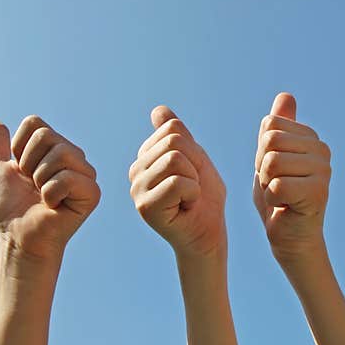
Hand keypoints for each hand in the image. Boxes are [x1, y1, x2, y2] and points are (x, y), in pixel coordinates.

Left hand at [0, 116, 100, 261]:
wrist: (16, 236)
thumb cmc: (7, 208)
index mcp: (53, 148)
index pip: (35, 123)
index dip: (18, 146)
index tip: (19, 171)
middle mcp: (72, 157)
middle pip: (46, 135)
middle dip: (28, 163)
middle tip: (32, 186)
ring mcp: (85, 174)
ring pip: (60, 153)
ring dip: (40, 179)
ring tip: (43, 196)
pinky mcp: (92, 193)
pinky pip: (68, 177)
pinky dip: (51, 193)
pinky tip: (54, 206)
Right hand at [129, 107, 226, 257]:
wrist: (209, 234)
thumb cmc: (205, 200)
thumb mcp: (196, 159)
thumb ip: (178, 135)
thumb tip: (158, 110)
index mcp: (145, 157)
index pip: (172, 128)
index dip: (193, 150)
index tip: (192, 174)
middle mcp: (135, 171)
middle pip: (173, 142)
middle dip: (195, 165)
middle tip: (192, 189)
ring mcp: (136, 189)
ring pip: (175, 159)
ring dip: (194, 181)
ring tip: (188, 199)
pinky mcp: (145, 207)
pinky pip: (177, 182)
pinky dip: (192, 194)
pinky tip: (185, 208)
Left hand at [252, 93, 331, 262]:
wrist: (290, 236)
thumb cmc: (278, 197)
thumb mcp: (270, 156)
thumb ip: (277, 127)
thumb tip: (286, 95)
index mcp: (311, 137)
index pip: (269, 125)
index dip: (260, 150)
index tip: (273, 170)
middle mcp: (322, 149)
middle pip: (270, 141)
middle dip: (262, 167)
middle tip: (276, 185)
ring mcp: (324, 170)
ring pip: (272, 162)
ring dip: (266, 183)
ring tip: (281, 195)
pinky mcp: (318, 192)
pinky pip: (276, 185)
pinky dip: (272, 199)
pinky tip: (285, 206)